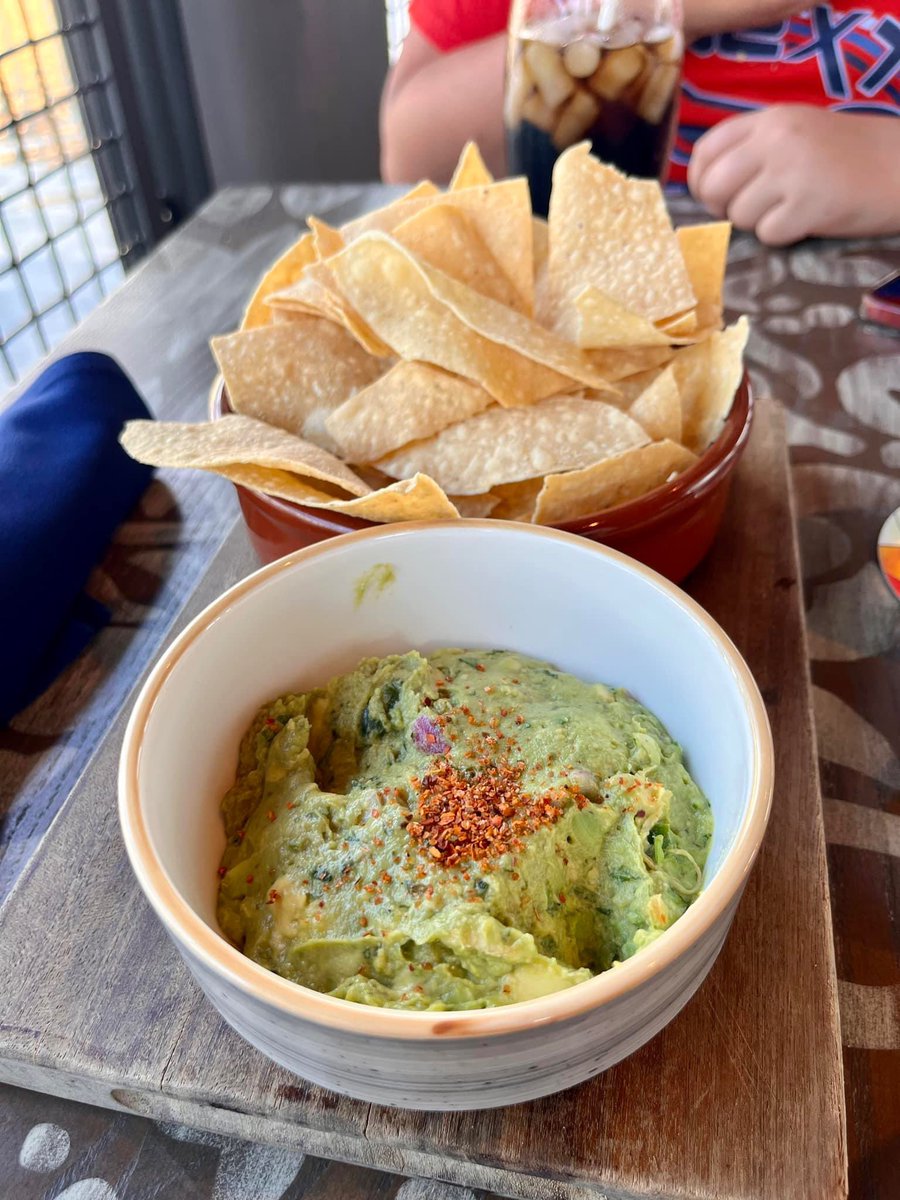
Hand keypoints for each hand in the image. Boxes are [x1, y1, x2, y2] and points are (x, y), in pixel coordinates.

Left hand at [687, 106, 899, 244]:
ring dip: (759, 222)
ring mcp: (791, 170)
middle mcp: (774, 139)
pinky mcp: (808, 204)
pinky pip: (768, 234)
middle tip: (751, 210)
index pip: (706, 150)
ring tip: (791, 208)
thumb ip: (753, 147)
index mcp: (768, 118)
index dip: (699, 181)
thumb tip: (704, 184)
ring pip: (738, 215)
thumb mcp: (796, 131)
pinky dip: (783, 235)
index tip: (711, 196)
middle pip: (712, 187)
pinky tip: (807, 219)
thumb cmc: (846, 154)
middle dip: (723, 208)